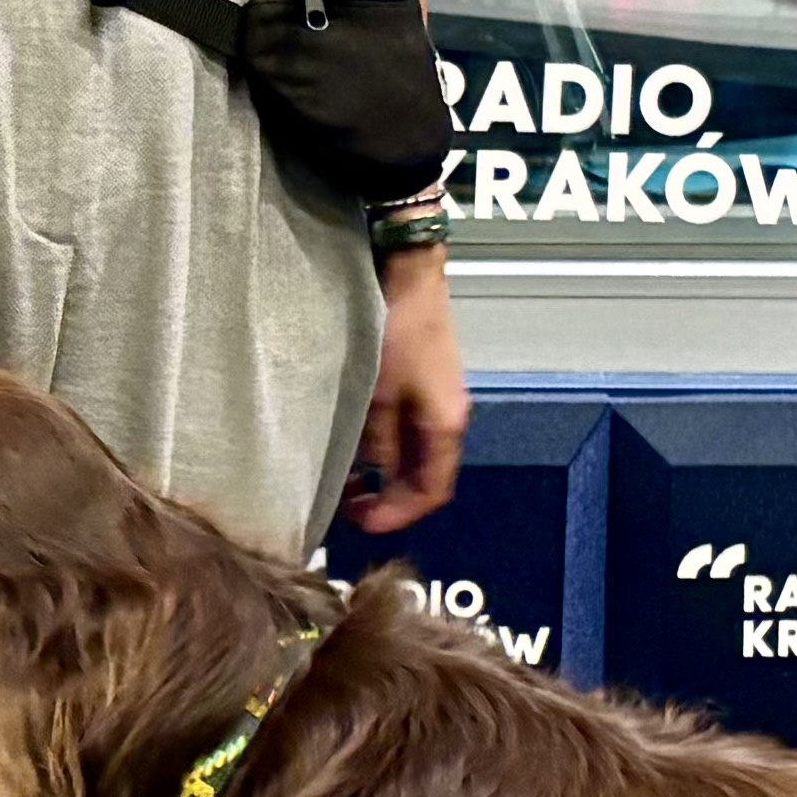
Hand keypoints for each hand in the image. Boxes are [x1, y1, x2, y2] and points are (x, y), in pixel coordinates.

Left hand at [346, 245, 467, 533]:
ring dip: (384, 472)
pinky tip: (357, 443)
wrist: (410, 274)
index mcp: (445, 427)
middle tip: (348, 505)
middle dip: (389, 498)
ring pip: (415, 455)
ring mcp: (439, 401)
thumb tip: (370, 479)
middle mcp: (449, 418)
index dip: (397, 515)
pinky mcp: (425, 383)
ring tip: (347, 478)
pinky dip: (385, 447)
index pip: (431, 492)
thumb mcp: (377, 395)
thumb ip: (376, 443)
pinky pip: (408, 431)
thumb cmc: (395, 333)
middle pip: (425, 477)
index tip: (361, 522)